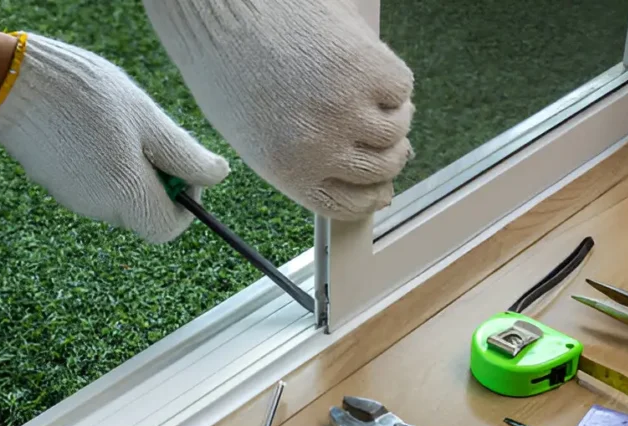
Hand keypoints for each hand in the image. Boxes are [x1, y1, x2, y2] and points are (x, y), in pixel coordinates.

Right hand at [0, 33, 228, 242]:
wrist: (13, 82)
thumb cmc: (88, 96)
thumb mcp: (149, 120)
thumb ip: (186, 155)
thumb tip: (218, 176)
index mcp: (127, 196)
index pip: (168, 228)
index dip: (186, 204)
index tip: (184, 169)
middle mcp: (100, 209)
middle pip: (145, 212)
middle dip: (158, 182)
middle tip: (150, 137)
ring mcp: (74, 200)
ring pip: (121, 197)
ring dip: (132, 169)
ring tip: (118, 126)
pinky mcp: (56, 185)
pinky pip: (95, 184)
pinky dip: (105, 164)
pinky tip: (92, 129)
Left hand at [143, 0, 414, 220]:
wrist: (227, 10)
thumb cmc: (235, 69)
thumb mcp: (260, 136)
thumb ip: (312, 166)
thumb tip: (379, 190)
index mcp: (290, 171)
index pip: (349, 204)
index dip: (370, 196)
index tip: (380, 187)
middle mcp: (321, 148)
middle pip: (382, 168)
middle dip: (387, 152)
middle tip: (377, 128)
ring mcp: (346, 108)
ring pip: (397, 129)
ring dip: (391, 112)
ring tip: (363, 90)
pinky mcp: (367, 69)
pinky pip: (401, 88)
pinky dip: (390, 79)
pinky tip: (362, 63)